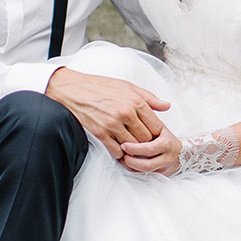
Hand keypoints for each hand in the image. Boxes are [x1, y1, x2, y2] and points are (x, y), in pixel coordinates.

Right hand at [45, 68, 170, 158]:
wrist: (74, 90)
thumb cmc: (101, 87)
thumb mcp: (128, 87)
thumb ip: (150, 98)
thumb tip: (167, 106)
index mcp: (135, 101)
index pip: (156, 126)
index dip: (156, 133)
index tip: (153, 135)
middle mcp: (126, 113)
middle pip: (146, 138)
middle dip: (146, 142)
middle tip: (143, 143)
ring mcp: (113, 124)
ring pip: (133, 146)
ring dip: (133, 149)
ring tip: (132, 147)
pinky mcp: (100, 133)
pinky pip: (116, 151)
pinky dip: (120, 153)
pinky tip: (119, 148)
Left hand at [120, 127, 180, 174]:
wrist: (183, 152)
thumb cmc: (166, 137)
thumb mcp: (160, 126)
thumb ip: (148, 122)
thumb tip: (131, 115)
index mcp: (166, 144)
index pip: (149, 149)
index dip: (134, 148)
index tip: (123, 144)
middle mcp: (166, 158)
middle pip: (147, 164)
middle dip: (131, 160)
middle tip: (121, 154)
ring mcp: (163, 167)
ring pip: (145, 171)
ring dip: (131, 166)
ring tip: (123, 158)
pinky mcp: (161, 174)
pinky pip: (145, 174)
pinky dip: (134, 169)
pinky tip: (127, 163)